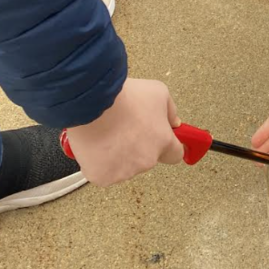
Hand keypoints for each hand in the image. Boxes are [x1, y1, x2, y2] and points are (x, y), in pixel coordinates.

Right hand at [65, 77, 183, 185]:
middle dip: (139, 146)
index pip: (175, 154)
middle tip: (126, 127)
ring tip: (109, 132)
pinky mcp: (103, 177)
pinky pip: (104, 171)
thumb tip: (174, 123)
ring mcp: (124, 172)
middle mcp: (147, 161)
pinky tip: (97, 144)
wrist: (93, 104)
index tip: (164, 141)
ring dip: (120, 154)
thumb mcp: (158, 92)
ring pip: (125, 166)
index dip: (169, 147)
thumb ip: (170, 110)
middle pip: (147, 158)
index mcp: (163, 142)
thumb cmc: (124, 96)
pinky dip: (100, 161)